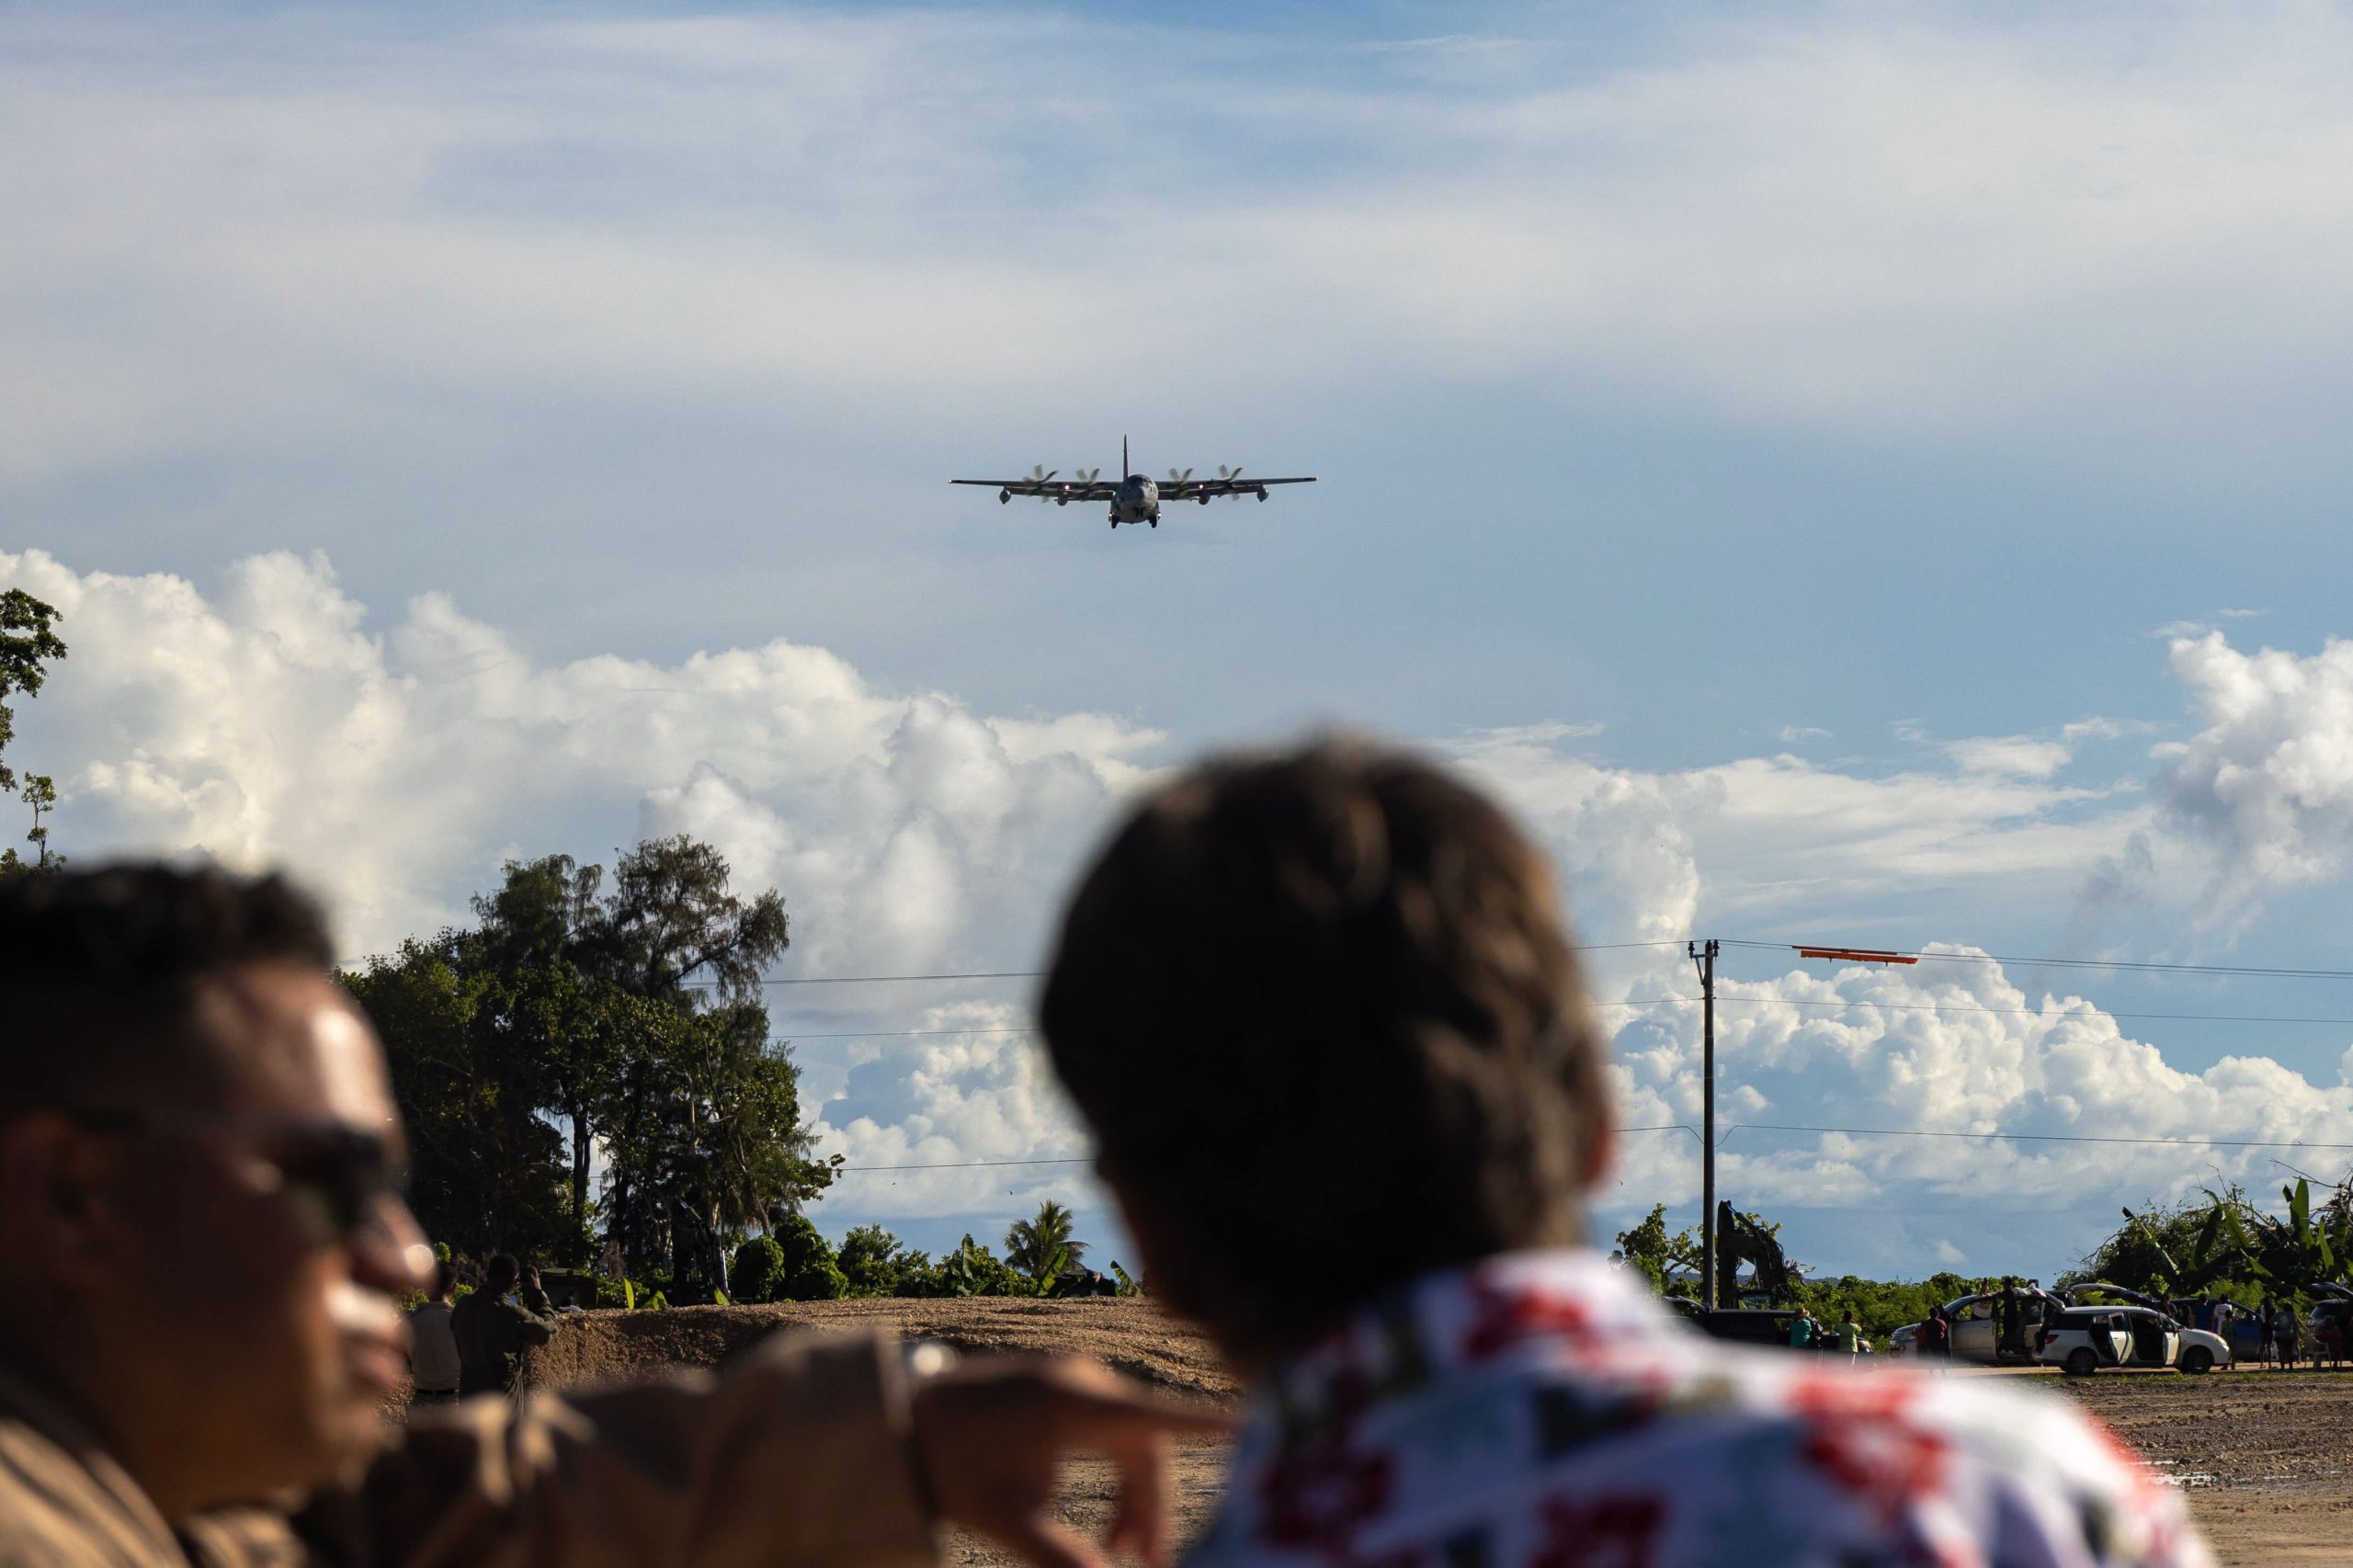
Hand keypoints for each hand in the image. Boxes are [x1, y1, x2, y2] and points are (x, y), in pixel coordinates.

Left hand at [911, 1355, 1230, 1567]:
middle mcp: (1083, 1377)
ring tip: (1117, 1553)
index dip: (1200, 1425)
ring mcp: (1077, 1375)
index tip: (1246, 1423)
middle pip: (1145, 1448)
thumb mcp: (1010, 1521)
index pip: (1153, 1417)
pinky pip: (1114, 1430)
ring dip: (1134, 1499)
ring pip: (1132, 1442)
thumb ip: (1063, 1556)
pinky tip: (1108, 1524)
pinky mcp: (1069, 1382)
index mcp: (1072, 1401)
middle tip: (1146, 1566)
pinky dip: (1117, 1476)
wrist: (906, 1424)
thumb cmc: (956, 1469)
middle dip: (1151, 1511)